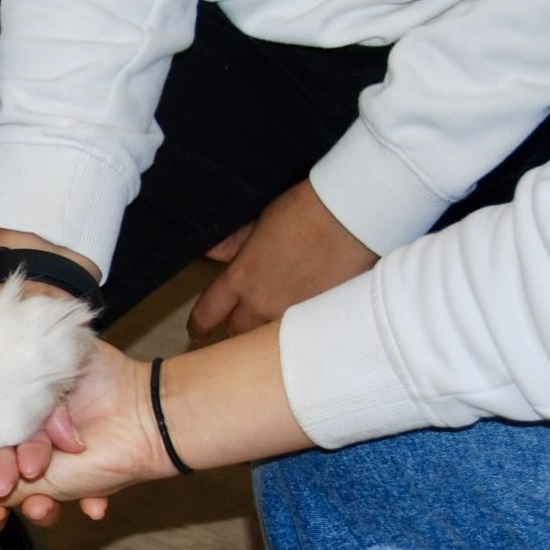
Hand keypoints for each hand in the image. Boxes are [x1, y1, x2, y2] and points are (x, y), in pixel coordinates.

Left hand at [188, 179, 377, 338]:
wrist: (352, 217)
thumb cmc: (305, 210)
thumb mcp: (260, 222)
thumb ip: (234, 244)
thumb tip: (210, 252)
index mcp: (241, 278)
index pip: (207, 314)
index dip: (198, 326)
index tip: (196, 332)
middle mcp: (261, 304)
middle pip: (236, 332)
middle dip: (236, 327)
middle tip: (242, 323)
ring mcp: (291, 316)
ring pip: (267, 339)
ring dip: (266, 333)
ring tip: (274, 326)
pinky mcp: (320, 322)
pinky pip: (301, 335)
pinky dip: (300, 330)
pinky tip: (306, 323)